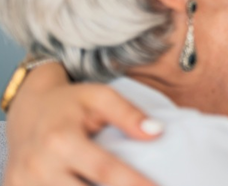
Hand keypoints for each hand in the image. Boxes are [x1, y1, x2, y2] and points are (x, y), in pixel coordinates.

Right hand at [5, 75, 161, 185]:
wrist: (28, 111)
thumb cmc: (70, 103)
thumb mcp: (101, 97)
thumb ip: (128, 114)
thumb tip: (156, 132)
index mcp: (61, 140)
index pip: (104, 170)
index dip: (133, 183)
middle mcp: (39, 166)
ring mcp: (25, 184)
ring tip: (117, 184)